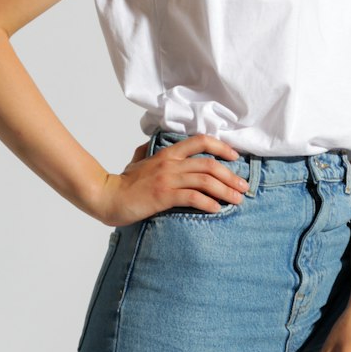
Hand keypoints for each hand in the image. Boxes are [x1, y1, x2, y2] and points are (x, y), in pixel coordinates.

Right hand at [95, 134, 249, 225]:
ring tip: (237, 200)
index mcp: (168, 154)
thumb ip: (147, 153)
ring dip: (225, 190)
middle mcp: (170, 163)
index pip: (200, 141)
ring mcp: (167, 179)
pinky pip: (193, 197)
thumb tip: (149, 148)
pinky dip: (209, 203)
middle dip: (231, 176)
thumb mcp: (137, 162)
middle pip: (209, 164)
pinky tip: (217, 209)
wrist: (107, 196)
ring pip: (205, 180)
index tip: (235, 157)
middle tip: (243, 187)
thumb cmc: (124, 183)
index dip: (221, 147)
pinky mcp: (163, 196)